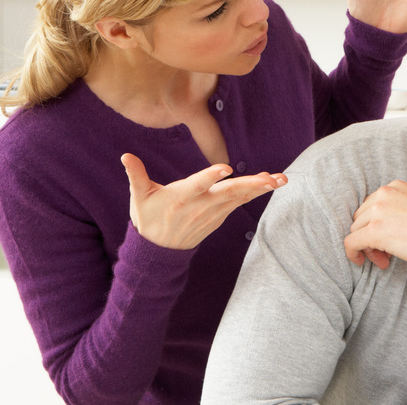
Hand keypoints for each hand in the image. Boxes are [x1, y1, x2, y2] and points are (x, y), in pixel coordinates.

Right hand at [121, 153, 286, 249]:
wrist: (159, 252)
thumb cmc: (148, 219)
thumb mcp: (139, 198)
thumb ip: (135, 175)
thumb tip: (125, 155)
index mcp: (181, 197)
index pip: (198, 184)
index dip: (211, 176)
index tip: (225, 168)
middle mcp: (200, 205)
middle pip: (228, 193)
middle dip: (251, 185)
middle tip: (271, 179)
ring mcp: (213, 212)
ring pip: (240, 197)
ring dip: (261, 188)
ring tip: (281, 180)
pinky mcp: (220, 216)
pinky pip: (241, 202)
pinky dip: (256, 193)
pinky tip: (271, 184)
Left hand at [344, 180, 406, 267]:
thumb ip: (398, 211)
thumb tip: (381, 229)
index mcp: (395, 186)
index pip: (372, 205)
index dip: (375, 224)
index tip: (387, 240)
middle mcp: (384, 193)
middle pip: (361, 217)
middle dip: (369, 236)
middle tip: (385, 254)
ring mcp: (378, 211)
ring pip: (355, 230)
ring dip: (367, 246)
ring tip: (384, 259)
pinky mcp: (375, 230)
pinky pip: (351, 242)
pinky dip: (352, 253)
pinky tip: (360, 262)